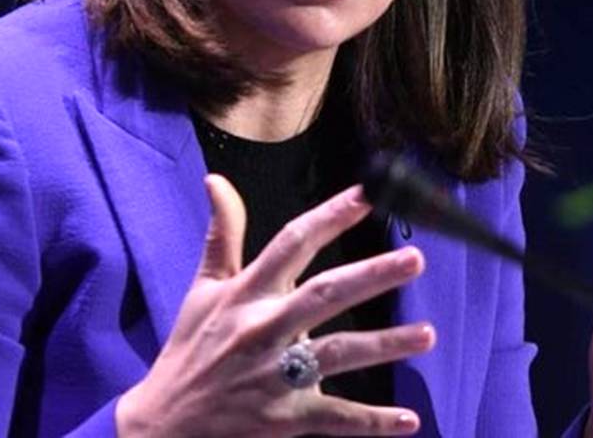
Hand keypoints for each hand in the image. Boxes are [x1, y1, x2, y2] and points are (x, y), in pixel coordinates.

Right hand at [116, 175, 433, 436]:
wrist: (164, 423)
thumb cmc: (190, 347)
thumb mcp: (203, 287)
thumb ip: (222, 233)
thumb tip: (216, 179)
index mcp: (247, 293)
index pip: (292, 243)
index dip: (329, 217)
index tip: (367, 195)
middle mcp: (263, 329)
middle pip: (324, 296)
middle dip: (371, 277)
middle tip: (415, 260)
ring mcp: (274, 376)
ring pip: (337, 355)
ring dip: (384, 345)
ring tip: (428, 334)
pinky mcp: (283, 420)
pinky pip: (334, 419)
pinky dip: (372, 422)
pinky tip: (408, 421)